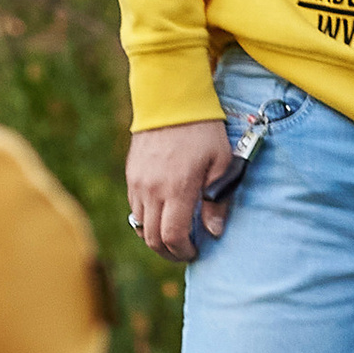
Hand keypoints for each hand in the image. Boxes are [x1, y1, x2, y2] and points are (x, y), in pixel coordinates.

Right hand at [126, 118, 239, 261]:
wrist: (171, 100)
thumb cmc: (203, 130)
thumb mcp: (222, 162)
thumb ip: (218, 200)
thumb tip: (214, 231)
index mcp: (177, 189)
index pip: (172, 236)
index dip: (183, 251)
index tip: (195, 252)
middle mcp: (152, 190)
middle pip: (151, 238)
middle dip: (168, 251)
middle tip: (184, 252)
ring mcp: (138, 182)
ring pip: (140, 225)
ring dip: (155, 236)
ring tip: (174, 235)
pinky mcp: (132, 175)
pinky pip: (134, 207)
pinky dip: (147, 219)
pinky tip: (163, 214)